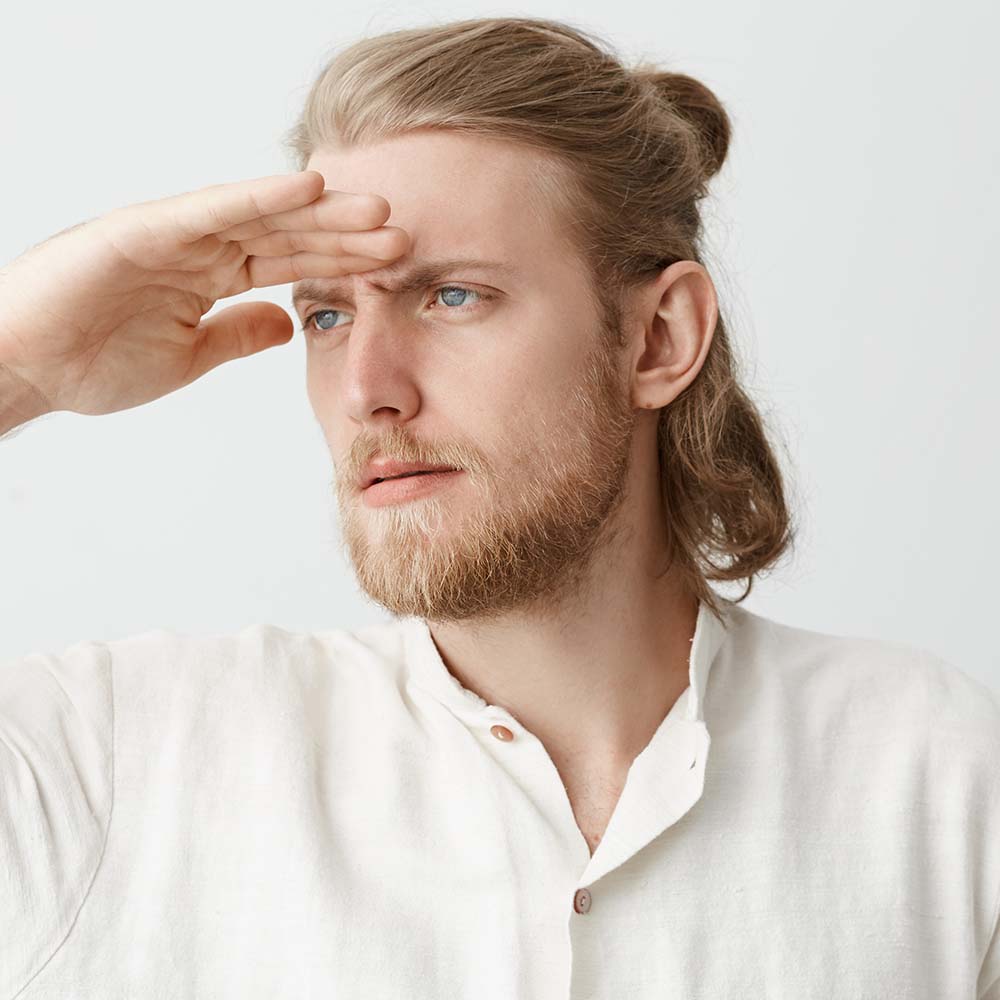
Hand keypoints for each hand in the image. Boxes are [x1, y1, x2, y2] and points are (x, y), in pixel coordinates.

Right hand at [0, 170, 406, 416]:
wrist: (26, 370)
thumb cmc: (95, 361)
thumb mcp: (189, 356)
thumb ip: (238, 334)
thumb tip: (288, 323)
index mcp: (212, 278)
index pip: (292, 264)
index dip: (342, 263)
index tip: (393, 265)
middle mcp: (200, 248)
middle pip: (288, 235)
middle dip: (345, 234)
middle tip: (404, 233)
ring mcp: (174, 234)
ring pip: (260, 216)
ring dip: (319, 211)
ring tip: (375, 207)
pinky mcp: (143, 229)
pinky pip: (210, 210)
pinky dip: (257, 197)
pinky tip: (305, 189)